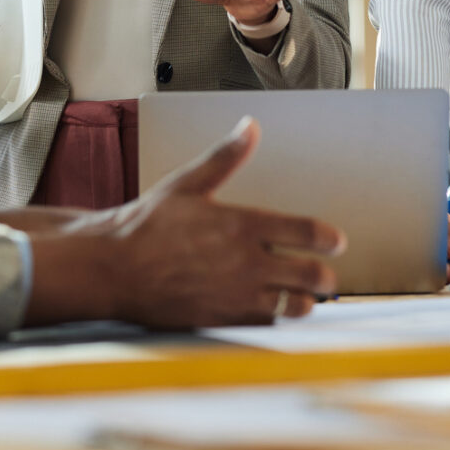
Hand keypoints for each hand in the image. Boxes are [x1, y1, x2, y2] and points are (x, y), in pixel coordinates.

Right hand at [33, 118, 345, 329]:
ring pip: (294, 306)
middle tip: (325, 275)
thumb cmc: (147, 225)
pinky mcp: (222, 318)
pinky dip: (276, 317)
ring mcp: (235, 294)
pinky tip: (273, 309)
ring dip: (305, 301)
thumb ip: (225, 157)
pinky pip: (266, 323)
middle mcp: (244, 263)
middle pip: (310, 275)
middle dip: (325, 276)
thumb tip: (250, 126)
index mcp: (241, 225)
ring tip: (305, 296)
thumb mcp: (187, 183)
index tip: (337, 242)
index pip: (306, 232)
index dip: (329, 239)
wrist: (112, 270)